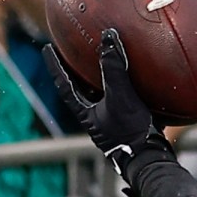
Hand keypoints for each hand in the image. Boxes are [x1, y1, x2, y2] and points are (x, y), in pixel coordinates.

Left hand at [49, 27, 163, 159]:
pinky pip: (122, 101)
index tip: (47, 48)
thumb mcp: (120, 96)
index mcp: (85, 112)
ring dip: (100, 80)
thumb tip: (108, 37)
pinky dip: (124, 88)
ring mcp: (111, 123)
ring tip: (102, 62)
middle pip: (80, 90)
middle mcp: (95, 118)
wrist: (150, 159)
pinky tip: (136, 80)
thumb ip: (113, 68)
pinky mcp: (129, 125)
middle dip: (76, 71)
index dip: (55, 65)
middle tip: (73, 52)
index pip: (63, 84)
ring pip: (101, 96)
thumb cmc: (129, 130)